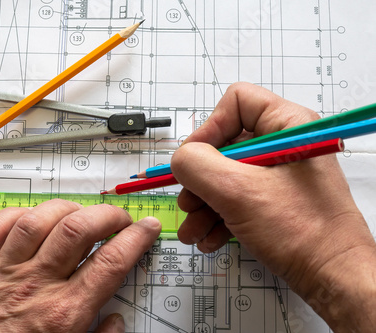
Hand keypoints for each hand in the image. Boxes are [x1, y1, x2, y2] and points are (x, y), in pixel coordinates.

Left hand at [0, 199, 160, 331]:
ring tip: (80, 213)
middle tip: (119, 218)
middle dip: (107, 215)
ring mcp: (1, 272)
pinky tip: (31, 219)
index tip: (146, 227)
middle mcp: (34, 286)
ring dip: (66, 209)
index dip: (136, 239)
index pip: (111, 262)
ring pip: (38, 220)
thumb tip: (116, 322)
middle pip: (78, 230)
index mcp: (62, 314)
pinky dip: (16, 214)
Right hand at [170, 82, 375, 330]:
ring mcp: (282, 173)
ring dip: (204, 204)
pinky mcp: (279, 198)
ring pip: (228, 175)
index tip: (194, 162)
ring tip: (193, 231)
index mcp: (286, 124)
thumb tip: (180, 159)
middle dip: (200, 179)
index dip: (209, 128)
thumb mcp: (236, 192)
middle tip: (188, 204)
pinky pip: (240, 196)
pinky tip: (210, 239)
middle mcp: (285, 143)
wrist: (333, 278)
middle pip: (226, 144)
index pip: (236, 102)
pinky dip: (220, 216)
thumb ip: (196, 165)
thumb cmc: (298, 230)